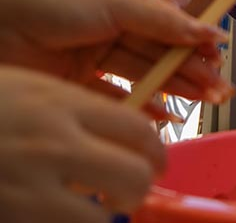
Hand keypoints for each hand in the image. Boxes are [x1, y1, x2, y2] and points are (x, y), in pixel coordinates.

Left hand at [0, 0, 232, 102]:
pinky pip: (116, 97)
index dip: (195, 40)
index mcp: (123, 2)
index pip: (168, 24)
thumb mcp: (115, 1)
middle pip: (160, 52)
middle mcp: (111, 29)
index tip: (220, 56)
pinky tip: (165, 115)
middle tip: (220, 88)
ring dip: (174, 88)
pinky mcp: (76, 84)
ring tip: (204, 100)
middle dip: (192, 69)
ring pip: (143, 74)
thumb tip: (206, 31)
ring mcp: (94, 57)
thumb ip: (161, 20)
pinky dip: (140, 106)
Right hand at [0, 65, 164, 221]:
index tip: (155, 162)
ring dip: (103, 217)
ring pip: (102, 218)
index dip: (155, 151)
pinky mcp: (14, 216)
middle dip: (139, 188)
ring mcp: (31, 186)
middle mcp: (54, 144)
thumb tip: (108, 131)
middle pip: (134, 175)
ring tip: (95, 210)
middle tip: (131, 193)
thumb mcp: (27, 90)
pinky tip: (61, 216)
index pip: (137, 128)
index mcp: (60, 104)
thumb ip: (71, 109)